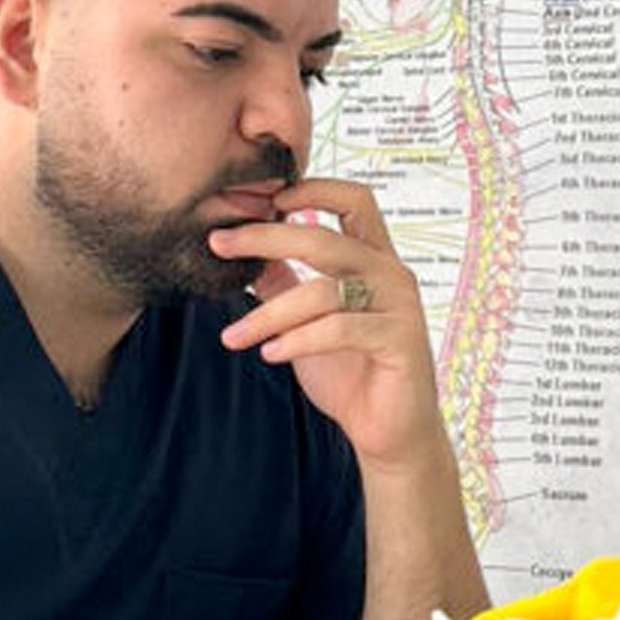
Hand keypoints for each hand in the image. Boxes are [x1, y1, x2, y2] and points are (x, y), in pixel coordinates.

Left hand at [213, 177, 443, 470]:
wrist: (388, 432)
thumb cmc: (350, 373)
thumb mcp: (304, 322)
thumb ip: (283, 284)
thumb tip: (245, 252)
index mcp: (374, 258)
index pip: (351, 198)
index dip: (306, 187)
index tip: (253, 200)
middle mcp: (391, 273)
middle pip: (325, 237)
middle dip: (266, 238)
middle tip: (219, 243)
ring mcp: (399, 305)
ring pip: (323, 290)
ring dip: (269, 312)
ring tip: (233, 335)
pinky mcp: (400, 340)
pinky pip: (340, 329)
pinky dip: (298, 340)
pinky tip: (270, 354)